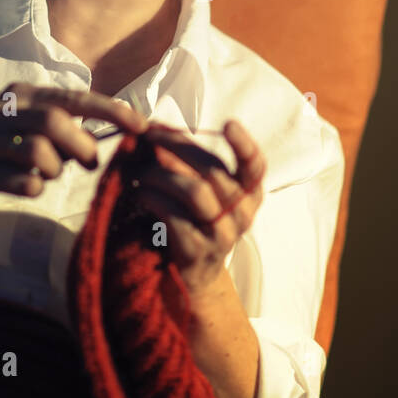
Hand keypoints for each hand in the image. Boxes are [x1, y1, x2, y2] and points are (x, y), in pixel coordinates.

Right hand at [0, 81, 148, 211]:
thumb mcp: (25, 125)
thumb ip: (63, 128)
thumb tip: (105, 138)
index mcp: (23, 94)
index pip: (75, 98)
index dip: (111, 111)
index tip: (141, 126)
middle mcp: (3, 109)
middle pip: (56, 122)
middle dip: (81, 147)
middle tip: (87, 164)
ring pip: (38, 152)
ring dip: (53, 170)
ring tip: (45, 174)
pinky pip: (20, 182)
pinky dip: (32, 188)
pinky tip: (25, 186)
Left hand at [131, 119, 266, 298]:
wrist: (196, 274)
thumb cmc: (197, 219)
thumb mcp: (206, 190)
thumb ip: (191, 162)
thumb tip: (157, 128)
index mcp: (250, 195)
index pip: (255, 167)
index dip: (244, 144)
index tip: (229, 123)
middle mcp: (242, 214)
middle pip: (213, 171)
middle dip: (177, 146)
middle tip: (149, 136)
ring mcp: (222, 235)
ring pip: (195, 192)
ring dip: (162, 175)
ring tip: (141, 173)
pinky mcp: (197, 252)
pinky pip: (174, 217)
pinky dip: (153, 200)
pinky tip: (141, 195)